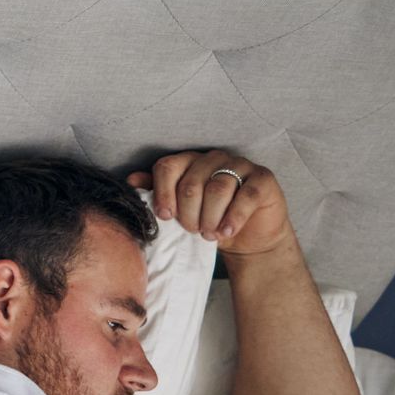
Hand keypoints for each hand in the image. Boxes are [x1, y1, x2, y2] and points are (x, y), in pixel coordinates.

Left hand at [126, 149, 294, 257]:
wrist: (247, 237)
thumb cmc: (209, 220)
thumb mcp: (180, 211)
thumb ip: (158, 193)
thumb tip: (131, 181)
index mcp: (189, 162)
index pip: (167, 167)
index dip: (163, 193)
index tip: (166, 217)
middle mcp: (214, 158)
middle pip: (191, 182)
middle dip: (188, 213)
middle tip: (193, 230)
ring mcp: (240, 165)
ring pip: (218, 189)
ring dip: (210, 218)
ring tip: (209, 234)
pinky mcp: (263, 178)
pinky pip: (246, 195)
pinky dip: (233, 217)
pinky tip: (226, 232)